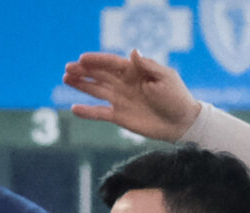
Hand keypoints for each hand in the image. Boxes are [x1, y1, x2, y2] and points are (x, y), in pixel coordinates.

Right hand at [63, 49, 200, 140]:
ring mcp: (121, 100)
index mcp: (133, 71)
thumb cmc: (176, 97)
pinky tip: (74, 109)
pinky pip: (100, 113)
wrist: (183, 123)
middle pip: (99, 74)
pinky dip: (88, 112)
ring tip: (65, 79)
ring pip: (96, 90)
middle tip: (68, 69)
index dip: (96, 60)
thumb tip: (133, 52)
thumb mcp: (165, 78)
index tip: (81, 59)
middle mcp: (124, 84)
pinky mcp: (120, 117)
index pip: (110, 63)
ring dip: (81, 85)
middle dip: (83, 71)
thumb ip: (147, 67)